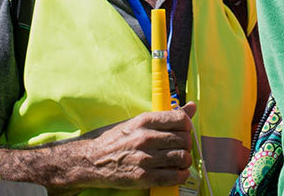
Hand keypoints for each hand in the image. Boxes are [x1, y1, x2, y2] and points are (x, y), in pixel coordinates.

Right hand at [81, 104, 198, 188]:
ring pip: (182, 158)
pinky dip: (180, 176)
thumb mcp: (137, 122)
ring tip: (179, 161)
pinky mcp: (144, 177)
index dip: (187, 126)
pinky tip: (176, 173)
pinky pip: (174, 177)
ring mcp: (145, 158)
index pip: (180, 119)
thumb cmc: (115, 140)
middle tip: (180, 148)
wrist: (91, 160)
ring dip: (185, 161)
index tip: (183, 131)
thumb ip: (166, 116)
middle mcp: (146, 138)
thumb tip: (192, 107)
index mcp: (145, 121)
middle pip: (184, 139)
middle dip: (186, 145)